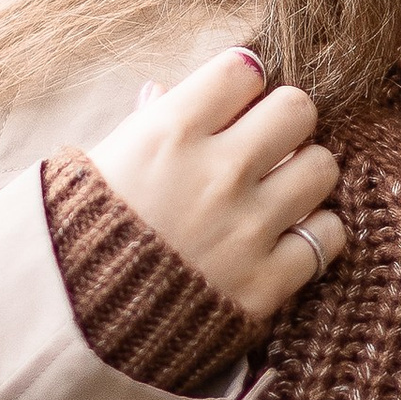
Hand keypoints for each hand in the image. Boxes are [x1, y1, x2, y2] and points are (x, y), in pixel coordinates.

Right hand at [86, 47, 344, 329]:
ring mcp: (246, 228)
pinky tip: (286, 238)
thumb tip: (164, 92)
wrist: (71, 330)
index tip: (233, 104)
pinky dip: (315, 235)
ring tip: (278, 192)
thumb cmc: (75, 240)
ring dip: (305, 176)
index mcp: (167, 133)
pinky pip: (328, 236)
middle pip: (298, 108)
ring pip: (323, 167)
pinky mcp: (266, 283)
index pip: (244, 69)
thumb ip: (141, 127)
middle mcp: (216, 173)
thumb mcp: (94, 168)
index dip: (242, 84)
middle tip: (265, 146)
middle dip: (284, 123)